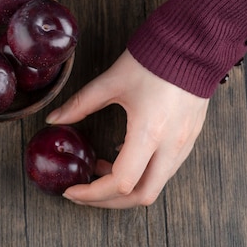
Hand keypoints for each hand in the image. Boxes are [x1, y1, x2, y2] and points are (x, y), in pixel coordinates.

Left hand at [45, 50, 208, 207]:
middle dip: (108, 201)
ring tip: (99, 169)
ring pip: (155, 187)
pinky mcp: (189, 140)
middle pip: (140, 197)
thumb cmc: (153, 60)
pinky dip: (141, 174)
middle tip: (83, 191)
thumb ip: (80, 104)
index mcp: (149, 133)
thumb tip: (54, 119)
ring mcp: (184, 146)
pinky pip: (165, 171)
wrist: (193, 45)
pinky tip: (121, 155)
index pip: (121, 184)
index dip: (92, 193)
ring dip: (125, 189)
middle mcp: (170, 146)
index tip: (71, 190)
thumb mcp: (110, 82)